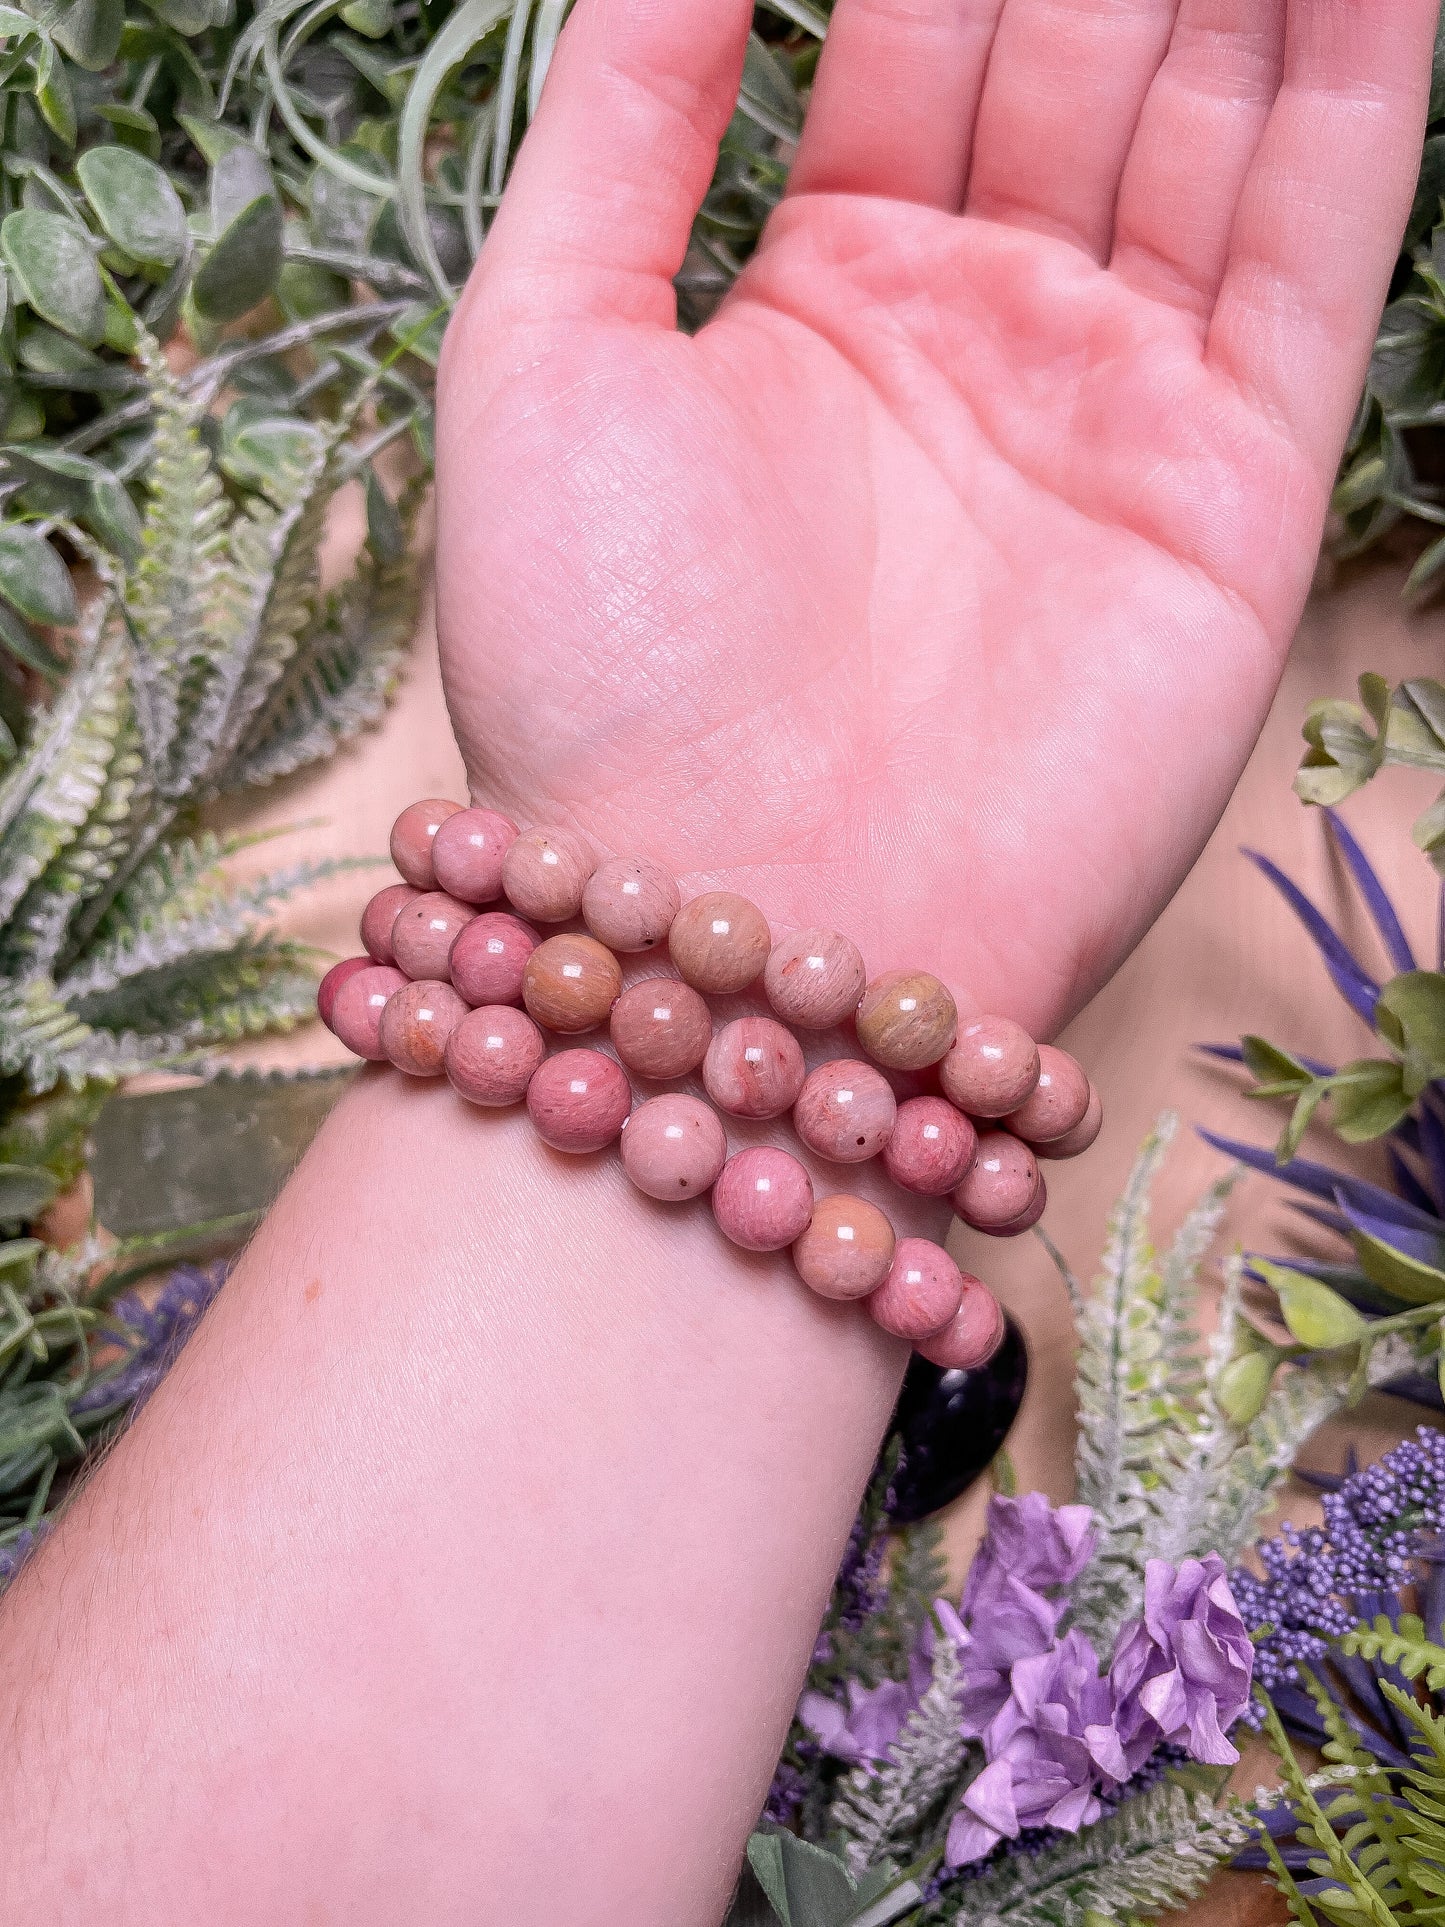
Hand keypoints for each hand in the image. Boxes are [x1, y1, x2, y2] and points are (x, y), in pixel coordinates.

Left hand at [435, 0, 1432, 1032]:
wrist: (739, 915)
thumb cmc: (605, 667)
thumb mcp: (544, 353)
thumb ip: (623, 117)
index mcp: (823, 291)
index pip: (920, 22)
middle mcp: (983, 333)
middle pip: (1082, 41)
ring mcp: (1120, 404)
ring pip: (1215, 110)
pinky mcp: (1237, 491)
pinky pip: (1321, 241)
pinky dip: (1359, 81)